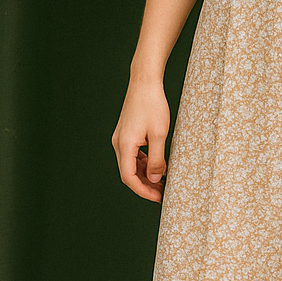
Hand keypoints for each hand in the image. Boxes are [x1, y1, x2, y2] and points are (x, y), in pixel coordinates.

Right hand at [112, 78, 169, 202]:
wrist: (144, 82)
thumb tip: (155, 179)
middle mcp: (119, 143)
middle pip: (128, 173)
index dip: (143, 191)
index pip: (129, 177)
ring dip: (144, 175)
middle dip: (145, 185)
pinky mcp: (126, 133)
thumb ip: (157, 159)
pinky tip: (156, 165)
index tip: (157, 197)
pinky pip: (132, 155)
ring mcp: (121, 138)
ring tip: (162, 181)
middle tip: (162, 193)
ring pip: (130, 164)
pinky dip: (143, 163)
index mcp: (124, 145)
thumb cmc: (152, 104)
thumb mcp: (159, 134)